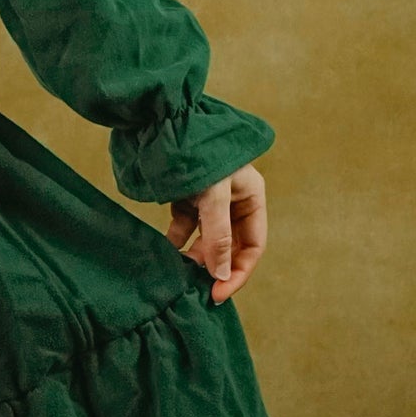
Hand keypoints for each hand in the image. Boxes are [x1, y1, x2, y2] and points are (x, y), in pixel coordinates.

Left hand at [164, 163, 265, 304]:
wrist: (163, 122)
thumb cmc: (197, 154)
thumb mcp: (213, 196)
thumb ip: (218, 235)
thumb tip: (221, 275)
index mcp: (252, 197)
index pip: (252, 246)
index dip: (237, 272)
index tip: (217, 294)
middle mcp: (234, 200)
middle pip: (230, 246)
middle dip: (215, 268)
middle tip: (195, 290)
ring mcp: (209, 199)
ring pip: (206, 239)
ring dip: (195, 257)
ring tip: (179, 276)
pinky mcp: (186, 197)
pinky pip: (185, 227)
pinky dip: (177, 242)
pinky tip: (165, 255)